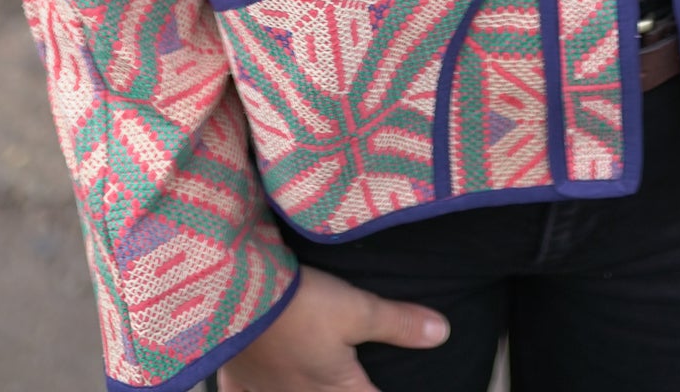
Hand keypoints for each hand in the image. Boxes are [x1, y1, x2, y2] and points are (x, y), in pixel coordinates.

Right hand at [218, 265, 449, 391]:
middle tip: (349, 383)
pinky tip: (259, 390)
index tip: (401, 389)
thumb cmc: (300, 305)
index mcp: (337, 389)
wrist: (236, 297)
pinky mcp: (239, 380)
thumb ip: (399, 324)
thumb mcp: (358, 309)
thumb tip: (442, 334)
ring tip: (317, 385)